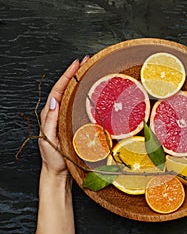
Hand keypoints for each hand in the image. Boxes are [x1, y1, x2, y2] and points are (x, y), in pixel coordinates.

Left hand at [38, 56, 88, 177]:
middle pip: (66, 88)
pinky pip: (78, 106)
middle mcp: (58, 113)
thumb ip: (50, 120)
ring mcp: (66, 117)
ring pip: (72, 95)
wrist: (59, 171)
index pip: (59, 89)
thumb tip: (53, 100)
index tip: (76, 64)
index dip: (67, 75)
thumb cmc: (53, 158)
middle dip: (74, 73)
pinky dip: (84, 95)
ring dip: (80, 81)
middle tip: (86, 61)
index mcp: (50, 114)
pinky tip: (91, 91)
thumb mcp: (48, 139)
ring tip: (89, 71)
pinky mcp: (73, 123)